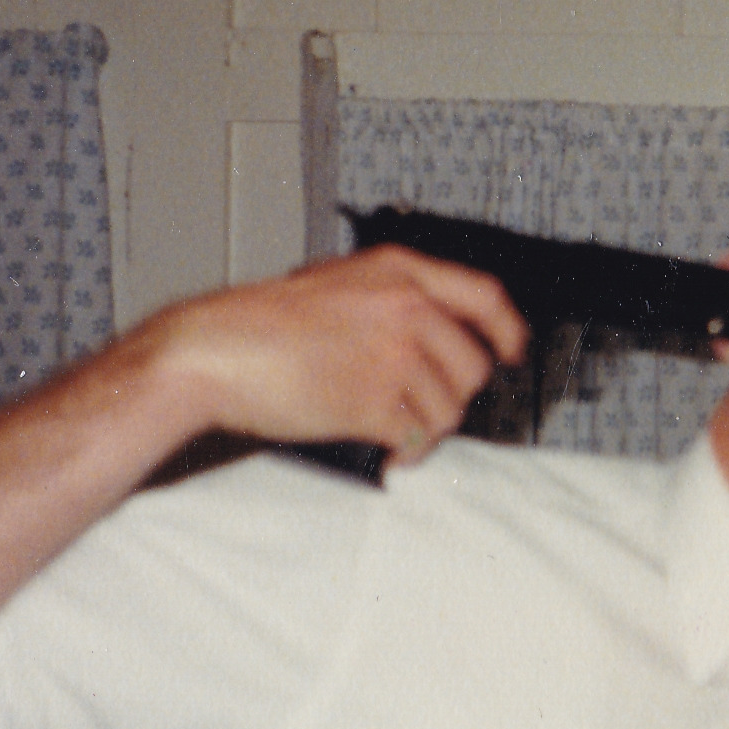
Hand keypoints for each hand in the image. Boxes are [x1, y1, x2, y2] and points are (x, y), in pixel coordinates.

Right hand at [140, 247, 531, 464]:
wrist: (214, 349)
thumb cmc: (263, 323)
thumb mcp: (339, 283)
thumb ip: (393, 299)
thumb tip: (438, 335)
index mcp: (398, 272)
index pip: (485, 296)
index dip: (508, 330)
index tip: (513, 351)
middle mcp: (405, 308)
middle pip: (472, 367)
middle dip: (453, 398)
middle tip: (423, 410)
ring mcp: (392, 354)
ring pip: (448, 410)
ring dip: (426, 431)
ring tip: (393, 431)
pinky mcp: (374, 401)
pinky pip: (416, 440)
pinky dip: (404, 456)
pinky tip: (382, 452)